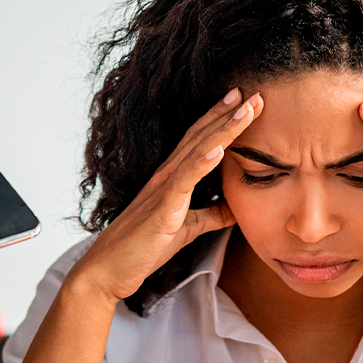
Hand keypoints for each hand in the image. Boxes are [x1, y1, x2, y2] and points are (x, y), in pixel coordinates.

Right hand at [68, 89, 259, 302]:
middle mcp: (166, 176)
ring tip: (245, 109)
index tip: (243, 100)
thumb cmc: (143, 249)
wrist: (108, 270)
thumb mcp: (187, 229)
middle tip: (254, 92)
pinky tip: (218, 149)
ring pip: (197, 152)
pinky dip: (200, 164)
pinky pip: (183, 183)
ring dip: (222, 129)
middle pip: (201, 137)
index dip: (220, 119)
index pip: (200, 140)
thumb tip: (236, 210)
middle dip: (228, 114)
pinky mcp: (161, 210)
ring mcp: (163, 190)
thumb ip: (211, 216)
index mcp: (172, 178)